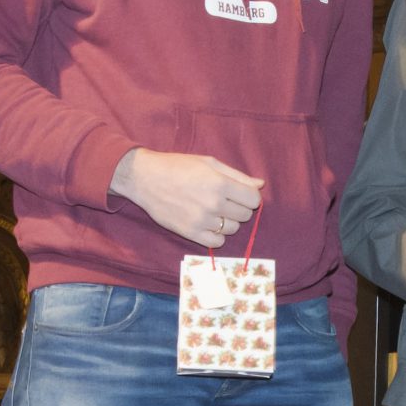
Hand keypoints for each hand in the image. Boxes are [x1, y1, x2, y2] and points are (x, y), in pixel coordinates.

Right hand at [111, 149, 262, 248]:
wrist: (145, 178)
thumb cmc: (178, 166)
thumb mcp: (209, 163)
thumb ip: (237, 175)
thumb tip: (260, 184)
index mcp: (220, 184)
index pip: (253, 199)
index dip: (250, 196)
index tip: (240, 193)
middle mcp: (213, 204)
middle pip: (245, 215)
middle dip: (239, 207)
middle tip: (223, 200)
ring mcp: (202, 221)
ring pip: (232, 229)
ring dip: (228, 221)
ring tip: (213, 210)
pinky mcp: (190, 233)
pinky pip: (217, 242)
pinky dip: (217, 235)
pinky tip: (208, 223)